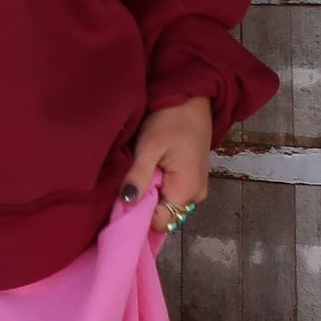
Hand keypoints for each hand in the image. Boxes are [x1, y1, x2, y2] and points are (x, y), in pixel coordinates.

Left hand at [122, 96, 213, 241]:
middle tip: (129, 183)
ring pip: (168, 205)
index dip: (139, 214)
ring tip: (139, 174)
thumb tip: (126, 203)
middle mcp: (196, 195)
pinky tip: (150, 172)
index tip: (123, 198)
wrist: (192, 99)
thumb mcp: (149, 146)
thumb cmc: (170, 120)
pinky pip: (173, 194)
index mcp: (186, 190)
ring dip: (151, 195)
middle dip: (145, 205)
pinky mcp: (193, 179)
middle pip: (164, 215)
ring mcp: (197, 188)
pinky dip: (159, 188)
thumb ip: (139, 176)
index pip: (159, 222)